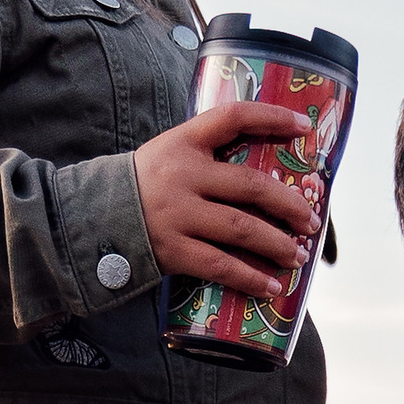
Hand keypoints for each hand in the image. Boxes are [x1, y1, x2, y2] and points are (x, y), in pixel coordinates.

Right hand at [134, 103, 319, 295]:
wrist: (91, 217)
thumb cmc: (144, 186)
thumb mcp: (169, 155)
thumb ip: (208, 157)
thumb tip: (267, 178)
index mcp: (183, 142)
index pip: (233, 117)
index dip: (272, 116)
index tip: (304, 125)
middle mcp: (183, 175)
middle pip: (251, 185)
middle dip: (290, 204)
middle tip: (312, 221)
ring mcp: (177, 214)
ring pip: (242, 229)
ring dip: (278, 244)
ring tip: (298, 256)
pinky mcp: (173, 250)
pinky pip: (221, 266)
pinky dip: (250, 278)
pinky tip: (271, 287)